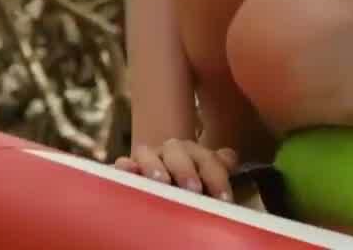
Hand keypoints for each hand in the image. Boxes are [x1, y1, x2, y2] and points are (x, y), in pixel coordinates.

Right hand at [114, 139, 239, 200]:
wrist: (163, 178)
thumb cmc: (190, 187)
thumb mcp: (206, 179)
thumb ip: (217, 170)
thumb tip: (230, 158)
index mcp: (195, 154)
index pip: (208, 159)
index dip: (217, 177)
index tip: (224, 200)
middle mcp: (170, 152)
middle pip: (178, 152)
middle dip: (186, 170)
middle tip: (193, 190)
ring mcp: (147, 158)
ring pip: (147, 154)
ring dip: (155, 166)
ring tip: (161, 182)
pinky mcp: (126, 168)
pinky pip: (122, 164)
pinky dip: (124, 166)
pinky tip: (128, 170)